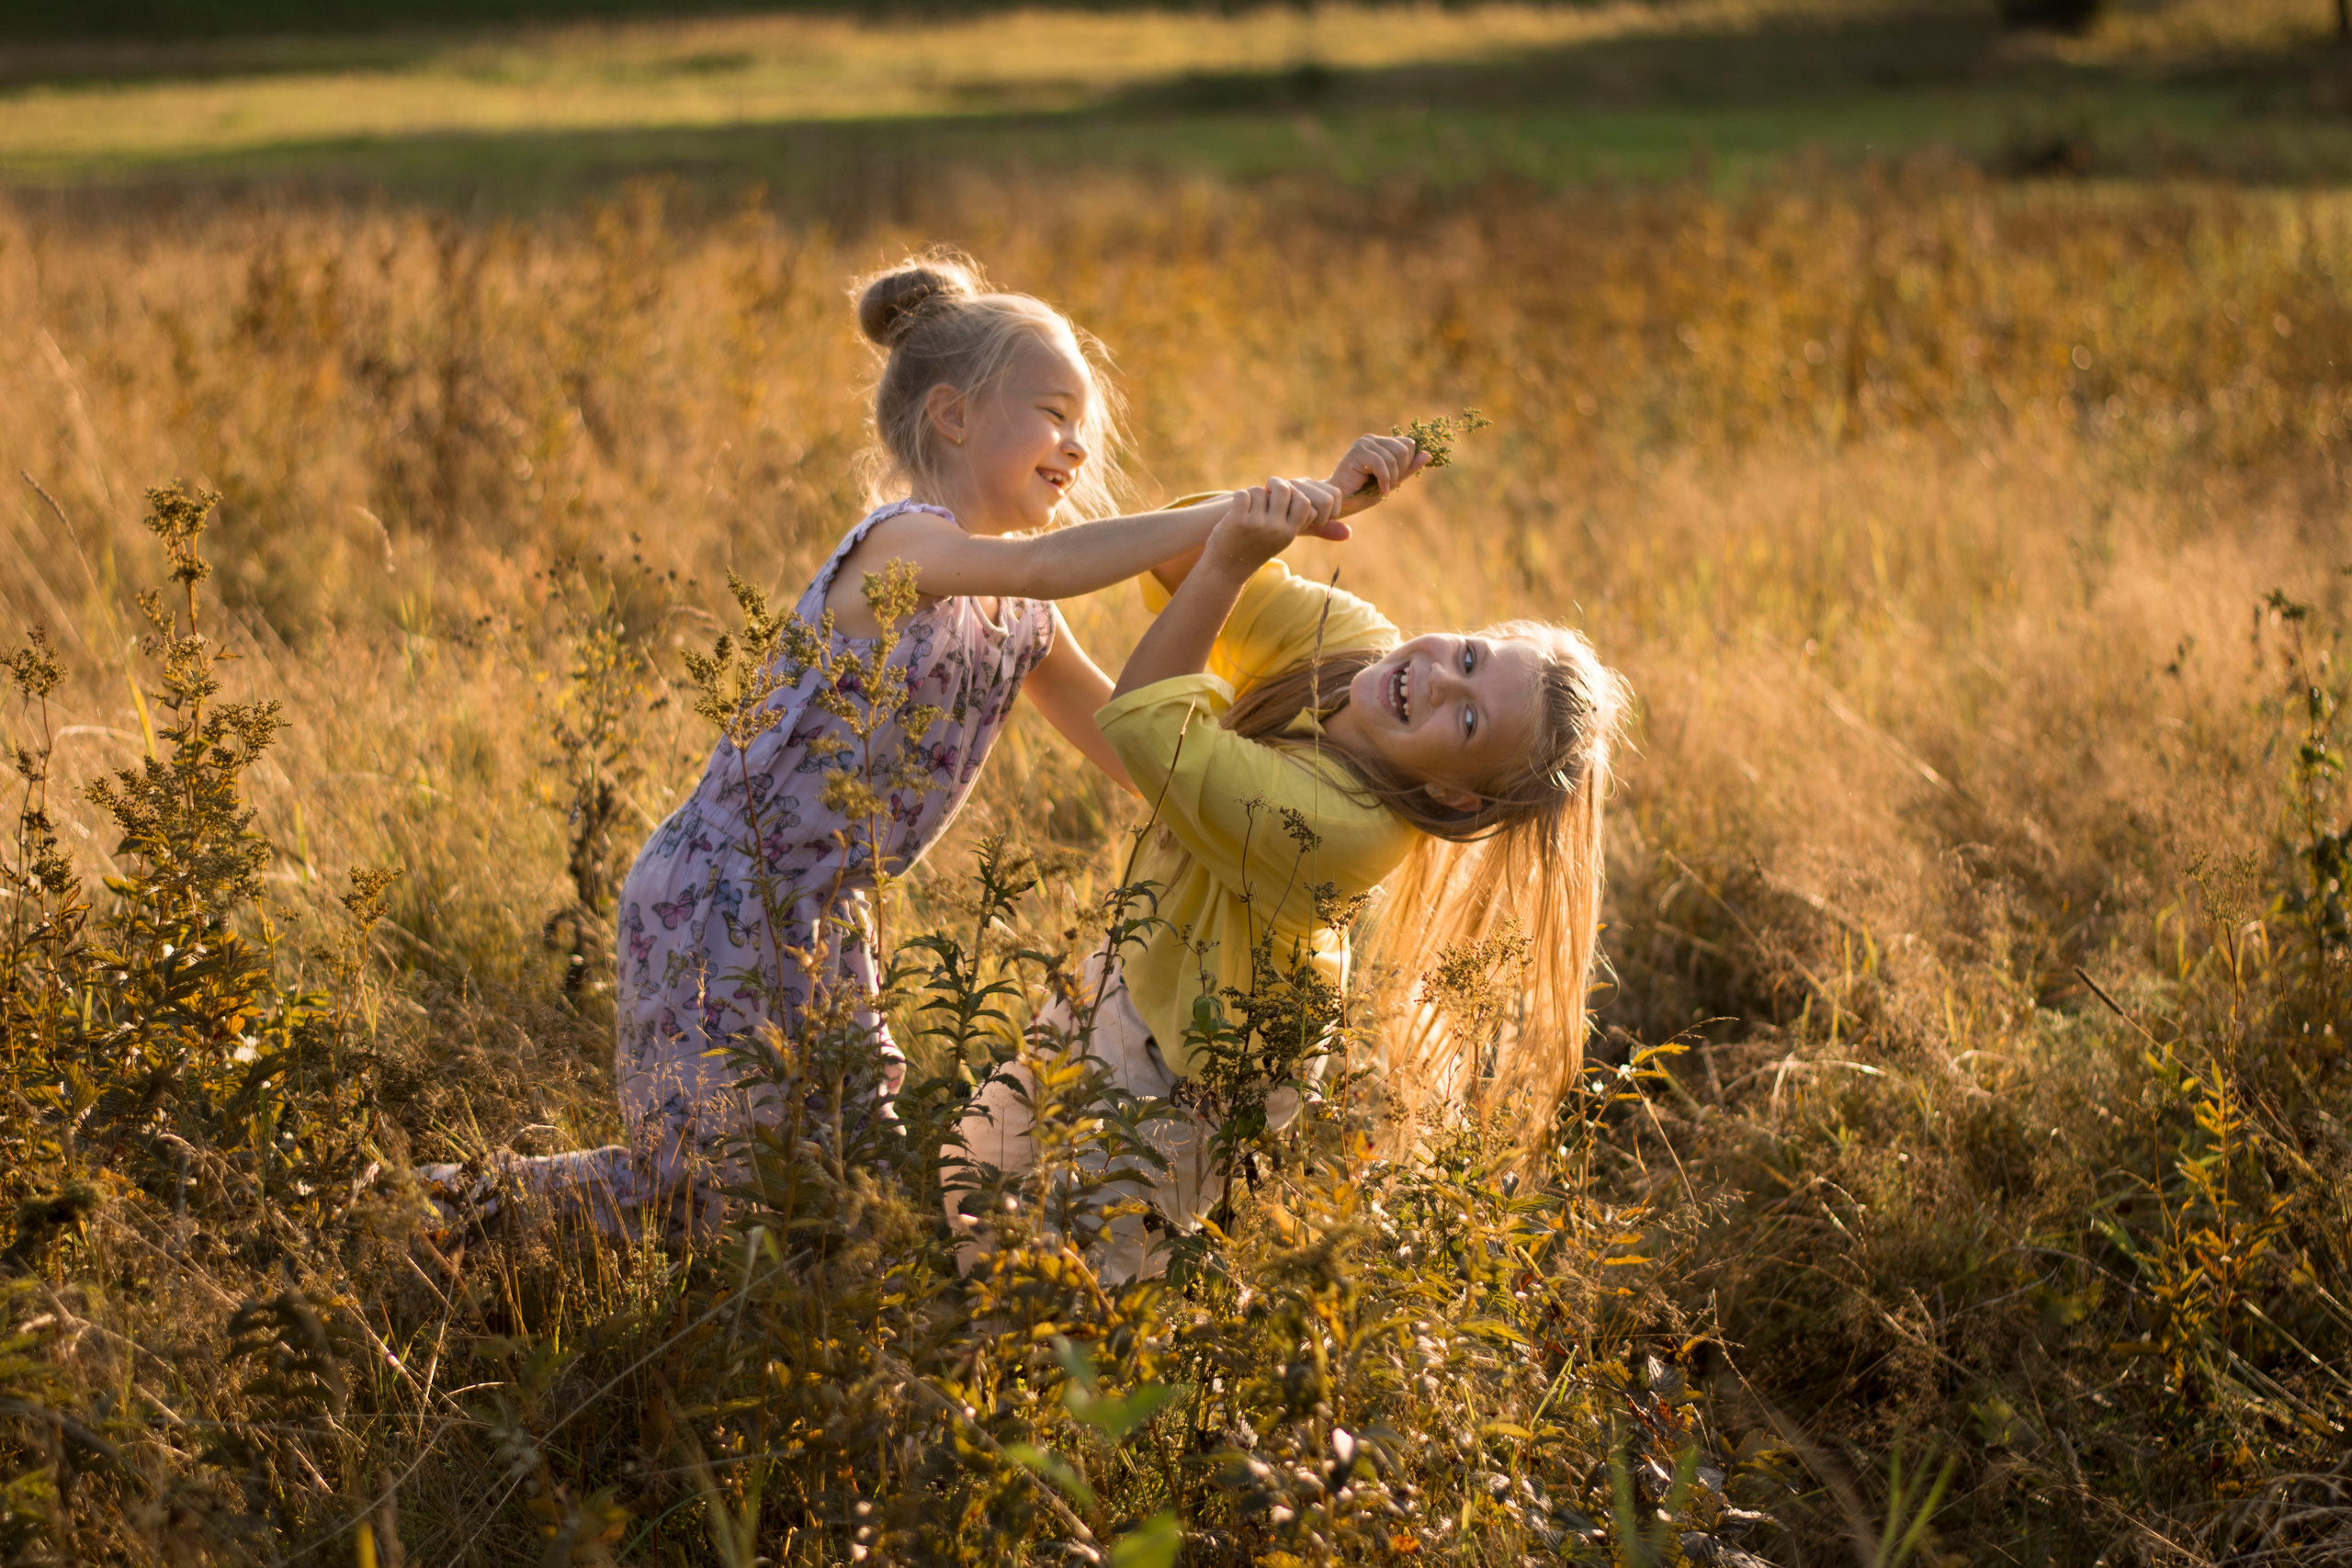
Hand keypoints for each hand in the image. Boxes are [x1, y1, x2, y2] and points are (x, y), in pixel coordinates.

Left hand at [1202, 477, 1333, 577]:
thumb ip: (1310, 527)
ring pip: (1261, 490)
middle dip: (1275, 485)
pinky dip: (1239, 497)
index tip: (1283, 499)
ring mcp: (1257, 525)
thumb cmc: (1258, 547)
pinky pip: (1244, 494)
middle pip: (1285, 489)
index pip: (1305, 503)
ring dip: (1254, 493)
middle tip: (1267, 489)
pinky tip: (1237, 508)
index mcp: (1290, 533)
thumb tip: (1348, 533)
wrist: (1226, 568)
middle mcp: (1277, 530)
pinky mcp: (1238, 521)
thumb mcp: (1285, 539)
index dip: (1294, 495)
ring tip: (1250, 504)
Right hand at [1330, 433, 1429, 515]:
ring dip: (1392, 478)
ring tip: (1381, 488)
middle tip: (1388, 486)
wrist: (1341, 503)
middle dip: (1400, 471)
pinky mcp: (1357, 451)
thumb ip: (1408, 469)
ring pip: (1394, 457)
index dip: (1407, 464)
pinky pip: (1381, 463)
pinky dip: (1384, 479)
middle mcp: (1372, 439)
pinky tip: (1381, 490)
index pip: (1408, 445)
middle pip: (1404, 449)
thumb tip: (1428, 455)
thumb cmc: (1363, 494)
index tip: (1395, 480)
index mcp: (1381, 444)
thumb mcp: (1392, 481)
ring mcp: (1364, 443)